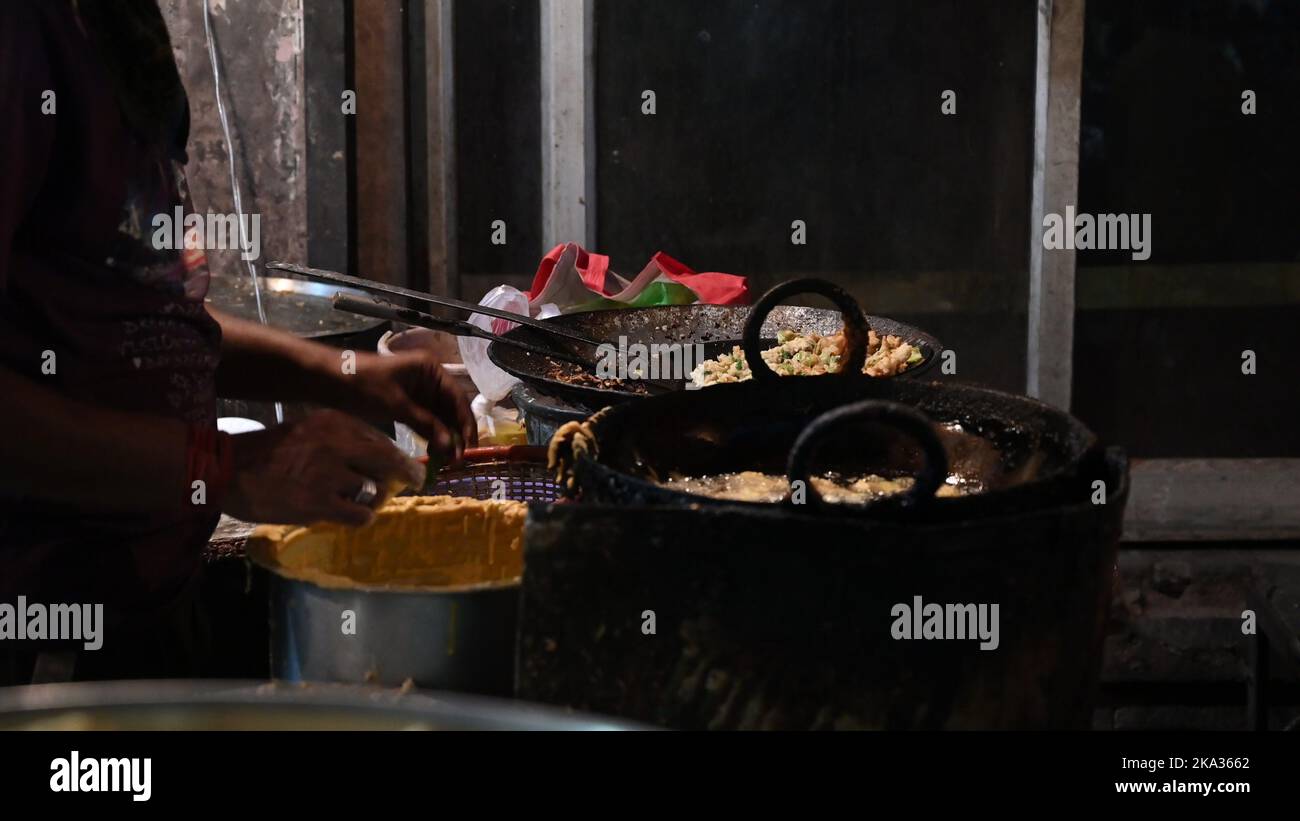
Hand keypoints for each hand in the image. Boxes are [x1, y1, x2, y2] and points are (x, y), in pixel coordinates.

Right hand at [224, 410, 423, 526]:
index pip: (380, 439)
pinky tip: (353, 516)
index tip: (408, 465)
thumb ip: (341, 441)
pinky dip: (362, 517)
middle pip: (387, 461)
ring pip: (374, 490)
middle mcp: (336, 444)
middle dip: (405, 473)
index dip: (397, 455)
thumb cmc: (267, 452)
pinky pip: (360, 514)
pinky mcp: (319, 503)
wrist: (227, 469)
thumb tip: (380, 457)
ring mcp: (329, 474)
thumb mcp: (306, 431)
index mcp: (334, 423)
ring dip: (372, 499)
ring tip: (360, 502)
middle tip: (415, 481)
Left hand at [341, 351, 476, 460]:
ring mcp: (418, 393)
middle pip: (451, 409)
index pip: (458, 398)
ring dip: (445, 438)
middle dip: (456, 434)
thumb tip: (450, 446)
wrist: (330, 380)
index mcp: (431, 370)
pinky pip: (426, 422)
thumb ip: (426, 424)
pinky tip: (435, 452)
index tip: (471, 446)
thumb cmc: (364, 385)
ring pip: (440, 418)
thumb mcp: (396, 405)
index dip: (466, 423)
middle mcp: (429, 380)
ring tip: (448, 461)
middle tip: (459, 460)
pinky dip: (431, 436)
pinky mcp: (407, 405)